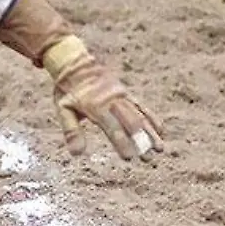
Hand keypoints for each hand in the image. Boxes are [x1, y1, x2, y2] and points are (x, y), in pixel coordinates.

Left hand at [45, 37, 164, 159]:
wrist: (75, 65)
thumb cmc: (67, 91)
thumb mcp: (63, 109)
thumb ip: (71, 130)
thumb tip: (76, 154)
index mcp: (96, 106)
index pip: (112, 127)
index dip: (121, 142)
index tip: (129, 157)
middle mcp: (112, 101)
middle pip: (130, 123)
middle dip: (140, 142)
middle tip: (147, 159)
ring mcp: (122, 97)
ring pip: (140, 116)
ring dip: (151, 133)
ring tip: (160, 150)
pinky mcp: (127, 94)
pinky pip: (143, 107)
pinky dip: (152, 119)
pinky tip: (161, 132)